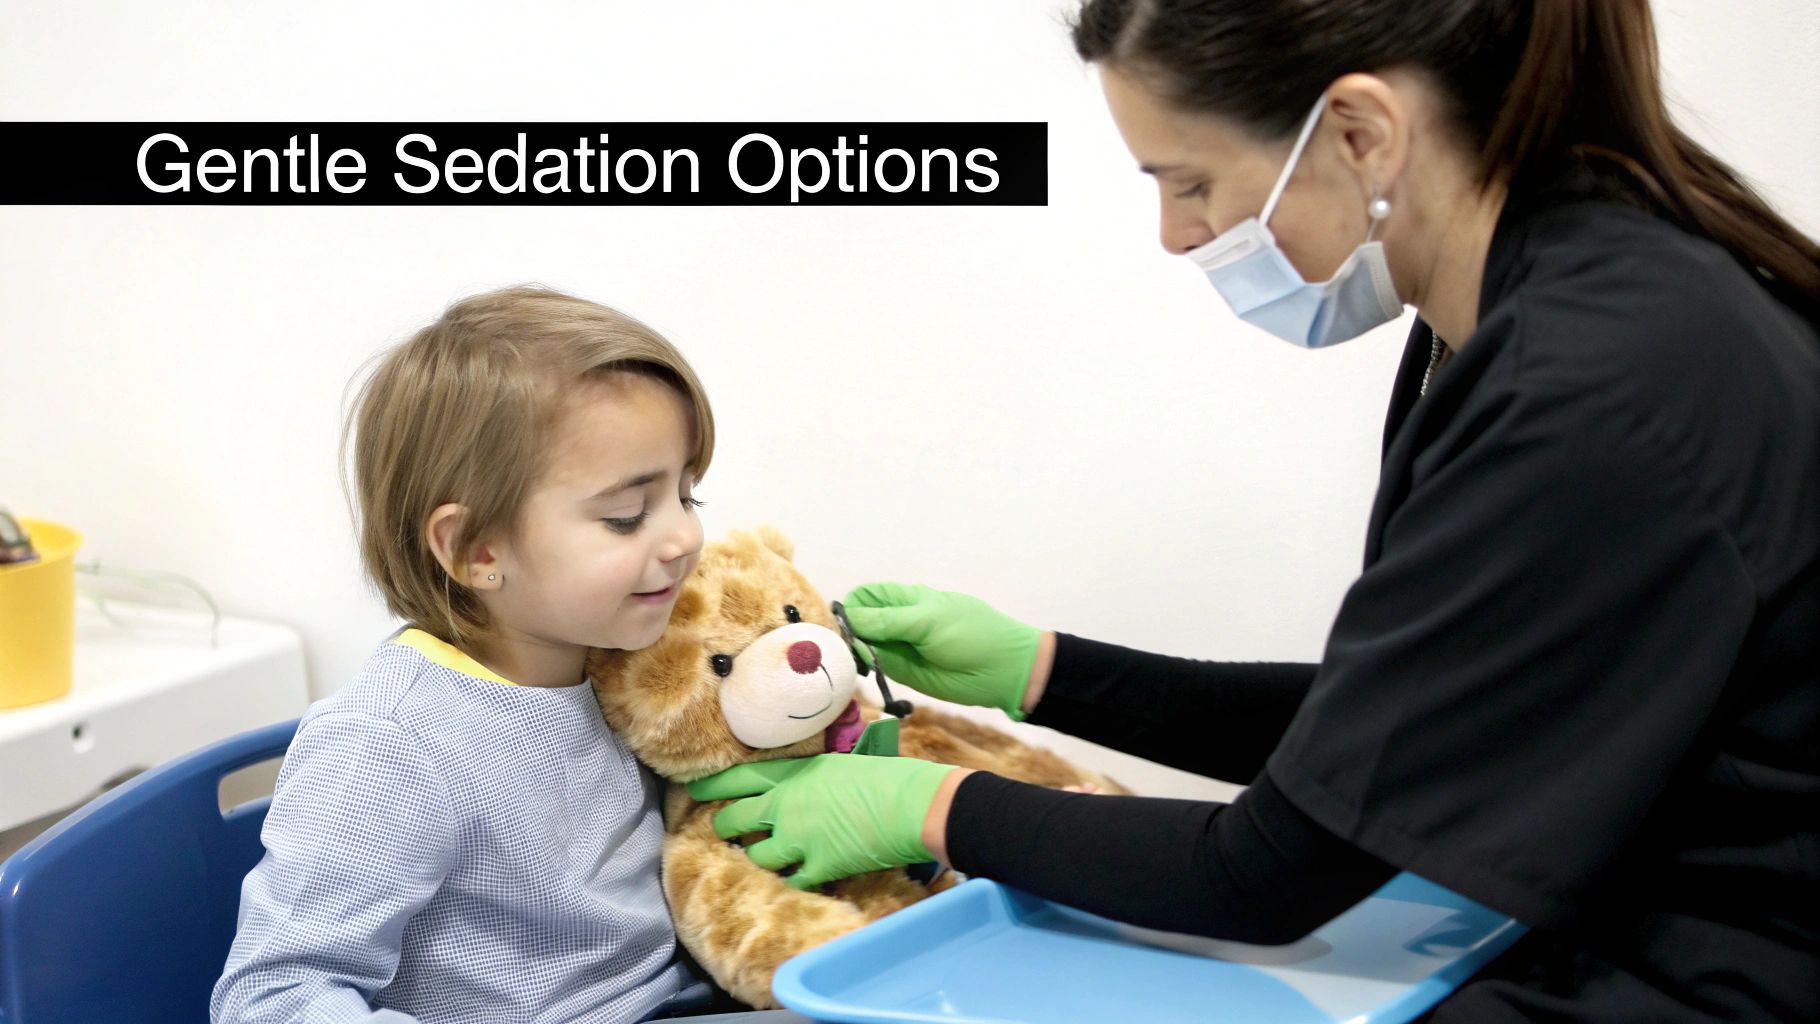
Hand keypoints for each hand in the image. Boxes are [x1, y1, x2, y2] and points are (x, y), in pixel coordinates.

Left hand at [686, 754, 957, 889]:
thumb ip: (812, 776)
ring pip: (757, 856)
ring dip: (761, 858)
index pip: (739, 777)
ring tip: (769, 858)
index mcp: (794, 773)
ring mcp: (798, 837)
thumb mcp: (841, 764)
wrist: (912, 804)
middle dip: (728, 828)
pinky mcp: (818, 865)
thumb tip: (803, 786)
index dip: (713, 786)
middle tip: (728, 832)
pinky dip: (792, 881)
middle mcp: (786, 804)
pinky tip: (801, 877)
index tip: (695, 790)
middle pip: (735, 820)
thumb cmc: (888, 776)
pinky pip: (790, 880)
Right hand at [841, 582, 1039, 720]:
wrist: (1003, 671)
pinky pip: (876, 667)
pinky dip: (864, 669)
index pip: (866, 595)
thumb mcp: (927, 621)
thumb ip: (886, 622)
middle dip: (846, 629)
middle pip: (860, 620)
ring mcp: (899, 648)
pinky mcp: (903, 673)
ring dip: (852, 651)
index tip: (837, 622)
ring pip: (864, 645)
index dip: (850, 605)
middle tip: (838, 645)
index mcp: (906, 599)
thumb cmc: (970, 634)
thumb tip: (847, 620)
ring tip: (848, 659)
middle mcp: (898, 621)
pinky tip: (861, 671)